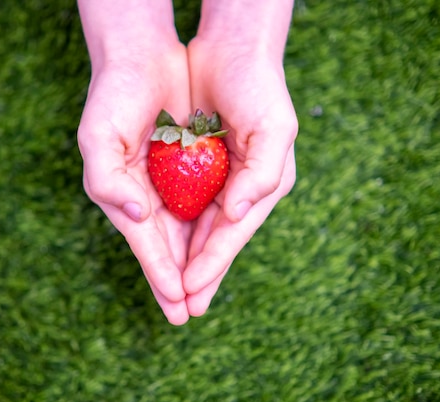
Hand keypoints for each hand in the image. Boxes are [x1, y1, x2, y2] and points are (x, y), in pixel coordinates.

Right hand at [77, 2, 192, 323]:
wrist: (140, 59)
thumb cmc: (114, 97)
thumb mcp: (99, 136)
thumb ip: (107, 179)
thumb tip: (135, 214)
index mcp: (121, 194)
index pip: (145, 241)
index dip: (159, 272)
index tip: (176, 303)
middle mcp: (143, 195)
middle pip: (164, 246)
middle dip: (175, 281)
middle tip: (186, 316)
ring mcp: (165, 184)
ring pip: (183, 232)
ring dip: (193, 263)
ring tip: (201, 295)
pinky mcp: (185, 168)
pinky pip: (199, 205)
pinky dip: (207, 229)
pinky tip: (216, 247)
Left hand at [182, 4, 297, 315]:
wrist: (232, 52)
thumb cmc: (258, 88)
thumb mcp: (274, 128)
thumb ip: (263, 174)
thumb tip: (240, 212)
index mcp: (264, 185)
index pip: (232, 234)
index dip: (212, 263)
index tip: (191, 291)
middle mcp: (243, 189)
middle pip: (216, 240)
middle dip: (200, 274)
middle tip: (183, 311)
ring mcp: (222, 180)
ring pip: (199, 229)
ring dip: (186, 260)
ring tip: (172, 291)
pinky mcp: (201, 168)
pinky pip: (186, 205)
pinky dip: (176, 229)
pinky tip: (165, 248)